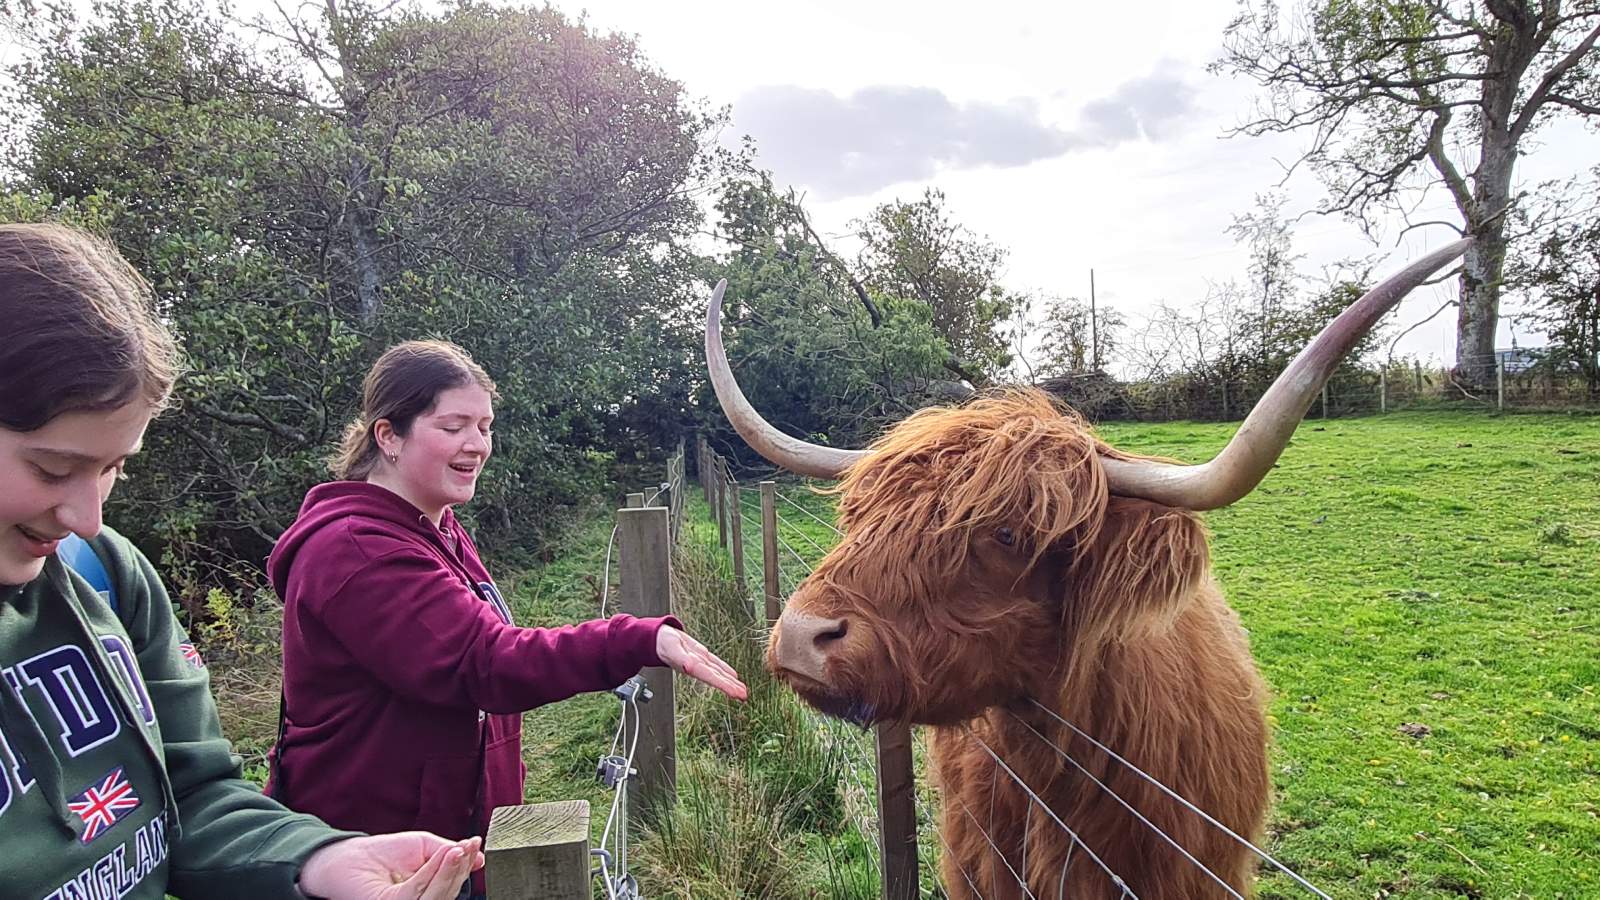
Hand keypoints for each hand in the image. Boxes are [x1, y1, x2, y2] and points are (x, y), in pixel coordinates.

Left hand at [298, 833, 483, 899]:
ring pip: (436, 896)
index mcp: (427, 892)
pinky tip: (445, 856)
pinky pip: (416, 893)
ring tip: (460, 850)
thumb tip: (478, 860)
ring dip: (451, 871)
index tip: (477, 843)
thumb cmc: (382, 853)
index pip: (451, 884)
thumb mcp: (423, 847)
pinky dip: (433, 873)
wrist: (347, 856)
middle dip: (461, 868)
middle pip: (448, 893)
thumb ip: (447, 853)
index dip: (466, 865)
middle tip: (469, 846)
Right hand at [655, 624, 747, 700]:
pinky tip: (733, 676)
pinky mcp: (700, 655)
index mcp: (691, 666)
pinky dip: (725, 670)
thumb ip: (680, 659)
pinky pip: (715, 664)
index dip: (724, 686)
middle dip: (730, 688)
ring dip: (730, 682)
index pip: (711, 677)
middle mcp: (697, 666)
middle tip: (744, 696)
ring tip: (742, 691)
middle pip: (717, 678)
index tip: (736, 694)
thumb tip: (689, 667)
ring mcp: (699, 662)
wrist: (656, 638)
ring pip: (718, 673)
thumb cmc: (661, 643)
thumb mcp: (671, 648)